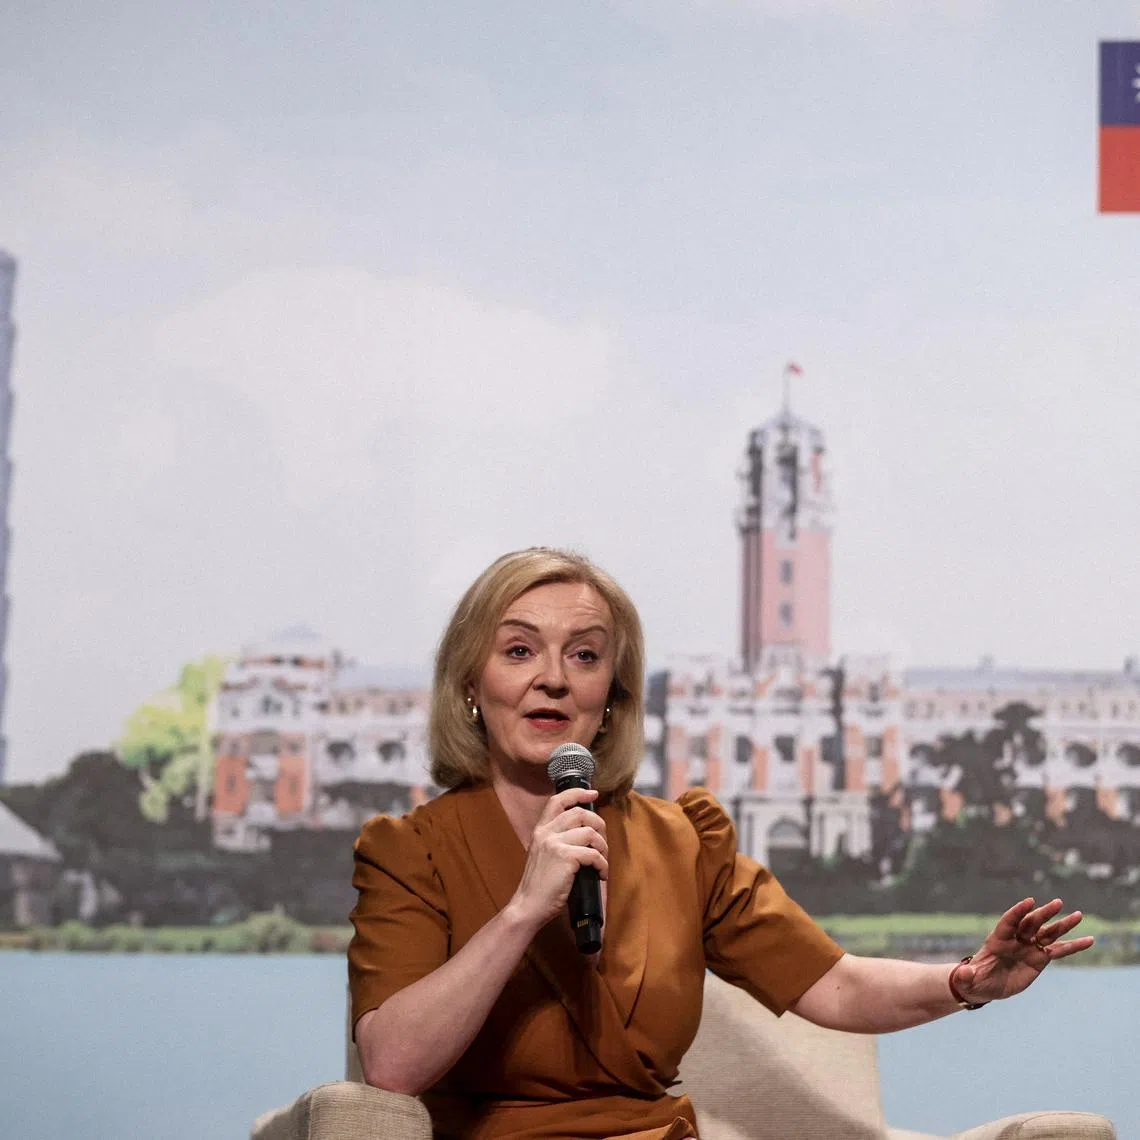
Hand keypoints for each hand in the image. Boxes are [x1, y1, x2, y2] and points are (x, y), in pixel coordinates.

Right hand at [508, 787, 607, 932]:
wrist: (528, 905)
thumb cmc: (539, 885)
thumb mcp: (542, 855)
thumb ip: (557, 840)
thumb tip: (584, 833)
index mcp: (540, 830)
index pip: (558, 801)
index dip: (577, 793)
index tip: (593, 793)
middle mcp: (546, 832)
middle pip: (580, 813)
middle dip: (599, 824)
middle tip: (603, 843)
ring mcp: (555, 844)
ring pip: (591, 833)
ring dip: (603, 848)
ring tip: (602, 862)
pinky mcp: (565, 858)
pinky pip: (594, 854)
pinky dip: (602, 865)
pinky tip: (601, 874)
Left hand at [953, 897, 1093, 1003]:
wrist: (985, 984)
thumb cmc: (974, 978)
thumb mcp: (968, 978)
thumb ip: (967, 975)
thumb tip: (964, 973)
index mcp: (998, 939)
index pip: (1009, 921)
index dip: (1018, 911)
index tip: (1030, 901)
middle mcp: (1016, 939)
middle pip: (1031, 923)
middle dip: (1043, 914)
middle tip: (1058, 903)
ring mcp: (1029, 947)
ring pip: (1048, 933)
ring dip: (1063, 925)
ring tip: (1079, 915)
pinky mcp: (1040, 959)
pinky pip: (1059, 951)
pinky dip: (1073, 946)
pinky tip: (1088, 940)